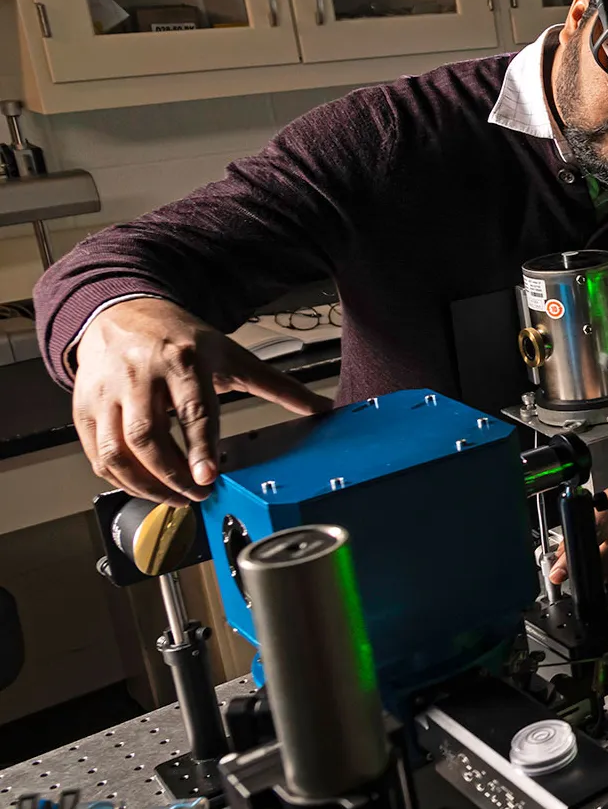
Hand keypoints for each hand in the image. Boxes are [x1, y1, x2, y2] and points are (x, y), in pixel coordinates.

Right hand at [73, 297, 332, 504]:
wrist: (123, 311)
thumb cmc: (180, 338)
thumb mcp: (232, 355)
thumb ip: (276, 385)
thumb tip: (321, 408)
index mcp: (183, 360)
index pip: (191, 411)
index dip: (199, 449)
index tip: (207, 479)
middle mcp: (140, 375)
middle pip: (147, 437)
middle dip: (171, 476)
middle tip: (195, 495)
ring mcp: (106, 391)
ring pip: (115, 450)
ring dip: (143, 484)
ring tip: (173, 498)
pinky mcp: (85, 405)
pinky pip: (95, 451)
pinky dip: (117, 477)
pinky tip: (141, 486)